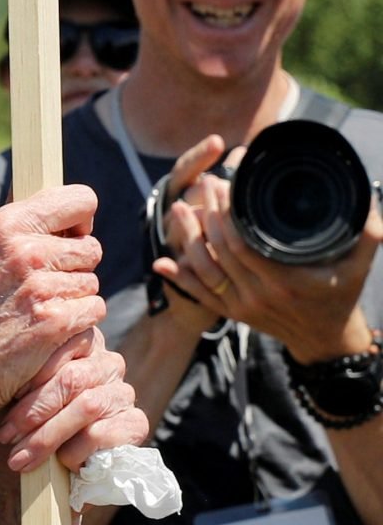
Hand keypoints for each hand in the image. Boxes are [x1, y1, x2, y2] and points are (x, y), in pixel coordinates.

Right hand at [0, 185, 107, 424]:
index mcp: (4, 225)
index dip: (79, 220)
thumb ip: (19, 233)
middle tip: (42, 287)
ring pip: (92, 282)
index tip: (68, 236)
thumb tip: (67, 213)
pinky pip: (95, 310)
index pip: (80, 200)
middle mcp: (24, 250)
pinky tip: (48, 330)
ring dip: (75, 298)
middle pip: (91, 248)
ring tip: (37, 311)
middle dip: (75, 267)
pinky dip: (79, 323)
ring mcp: (41, 286)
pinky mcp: (57, 320)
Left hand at [0, 327, 149, 473]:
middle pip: (72, 379)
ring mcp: (123, 392)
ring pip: (86, 406)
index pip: (61, 344)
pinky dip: (74, 451)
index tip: (7, 393)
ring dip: (48, 435)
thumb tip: (4, 350)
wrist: (45, 468)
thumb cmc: (22, 421)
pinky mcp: (135, 423)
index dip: (33, 371)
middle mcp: (107, 362)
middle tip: (6, 435)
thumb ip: (17, 368)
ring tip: (21, 456)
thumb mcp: (11, 392)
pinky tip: (60, 463)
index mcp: (79, 342)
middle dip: (34, 410)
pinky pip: (101, 433)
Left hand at [152, 134, 382, 361]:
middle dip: (207, 215)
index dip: (226, 214)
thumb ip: (366, 234)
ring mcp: (242, 306)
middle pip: (220, 251)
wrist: (326, 339)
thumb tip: (368, 200)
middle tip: (202, 186)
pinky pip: (200, 294)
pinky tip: (162, 261)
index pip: (243, 243)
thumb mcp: (359, 266)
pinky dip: (179, 278)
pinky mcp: (231, 313)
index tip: (222, 185)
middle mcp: (259, 295)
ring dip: (188, 239)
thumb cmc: (342, 295)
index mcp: (285, 281)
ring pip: (204, 270)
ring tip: (181, 209)